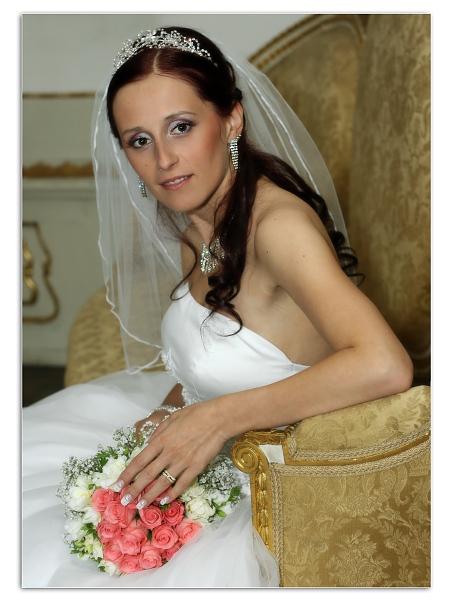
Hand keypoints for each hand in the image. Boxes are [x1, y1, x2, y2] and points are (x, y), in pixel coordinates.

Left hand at [110, 400, 228, 508]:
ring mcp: (182, 462)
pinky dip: (172, 494)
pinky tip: (165, 501)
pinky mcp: (196, 468)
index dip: (126, 475)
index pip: (138, 461)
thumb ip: (158, 433)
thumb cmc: (195, 414)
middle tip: (124, 501)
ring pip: (162, 483)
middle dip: (133, 490)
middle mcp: (168, 453)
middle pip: (146, 475)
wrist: (218, 418)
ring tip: (140, 505)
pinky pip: (182, 484)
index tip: (116, 485)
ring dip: (150, 496)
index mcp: (160, 440)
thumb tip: (148, 445)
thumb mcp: (171, 418)